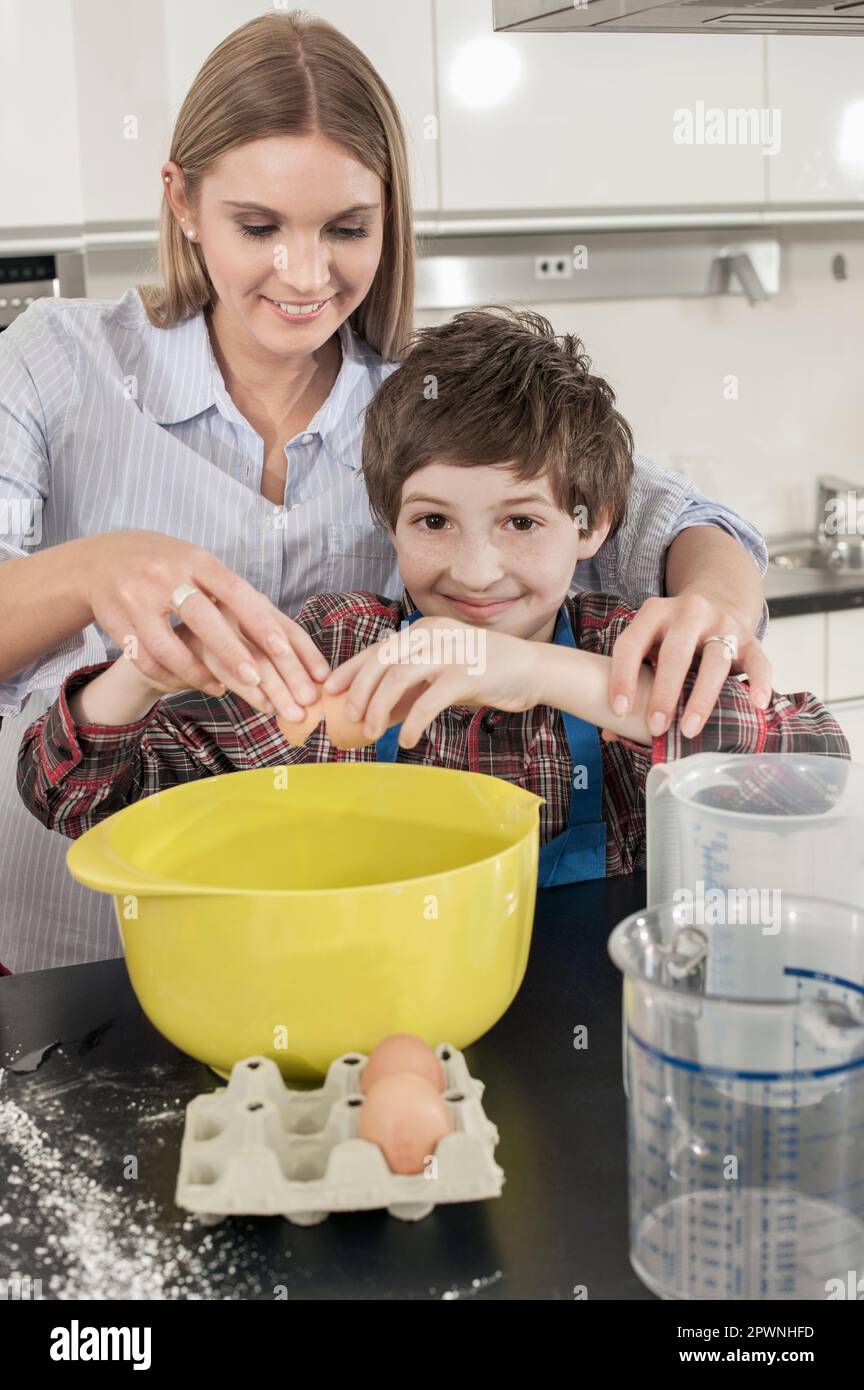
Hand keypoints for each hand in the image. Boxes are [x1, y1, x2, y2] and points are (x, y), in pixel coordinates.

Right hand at [81, 531, 330, 718]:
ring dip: (196, 673)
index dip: (258, 621)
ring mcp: (136, 598)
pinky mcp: (114, 620)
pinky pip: (144, 659)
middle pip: (202, 618)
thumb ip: (227, 590)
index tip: (282, 649)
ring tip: (221, 688)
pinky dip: (168, 676)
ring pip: (168, 646)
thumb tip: (275, 625)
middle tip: (256, 680)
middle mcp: (165, 575)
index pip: (234, 591)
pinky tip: (187, 684)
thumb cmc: (166, 565)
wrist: (101, 560)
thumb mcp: (196, 563)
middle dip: (230, 652)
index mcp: (196, 559)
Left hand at [321, 615, 547, 747]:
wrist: (533, 671)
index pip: (378, 648)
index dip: (350, 670)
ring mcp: (450, 652)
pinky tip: (405, 740)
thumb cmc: (486, 672)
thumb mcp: (444, 671)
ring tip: (372, 731)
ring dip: (379, 708)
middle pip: (382, 661)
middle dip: (360, 692)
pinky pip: (427, 702)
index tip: (331, 690)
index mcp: (425, 629)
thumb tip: (377, 709)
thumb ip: (413, 685)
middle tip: (350, 717)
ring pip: (398, 679)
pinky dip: (411, 723)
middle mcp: (433, 634)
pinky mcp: (466, 675)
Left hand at [607, 593, 772, 739]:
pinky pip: (758, 660)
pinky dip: (759, 683)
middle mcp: (689, 613)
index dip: (623, 677)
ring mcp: (722, 623)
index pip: (632, 644)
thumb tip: (611, 731)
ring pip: (715, 660)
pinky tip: (756, 705)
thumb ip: (633, 680)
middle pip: (676, 653)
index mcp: (655, 613)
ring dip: (701, 698)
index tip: (619, 712)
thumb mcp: (650, 643)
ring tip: (689, 729)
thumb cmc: (673, 637)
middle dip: (664, 692)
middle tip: (656, 727)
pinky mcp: (750, 638)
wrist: (718, 599)